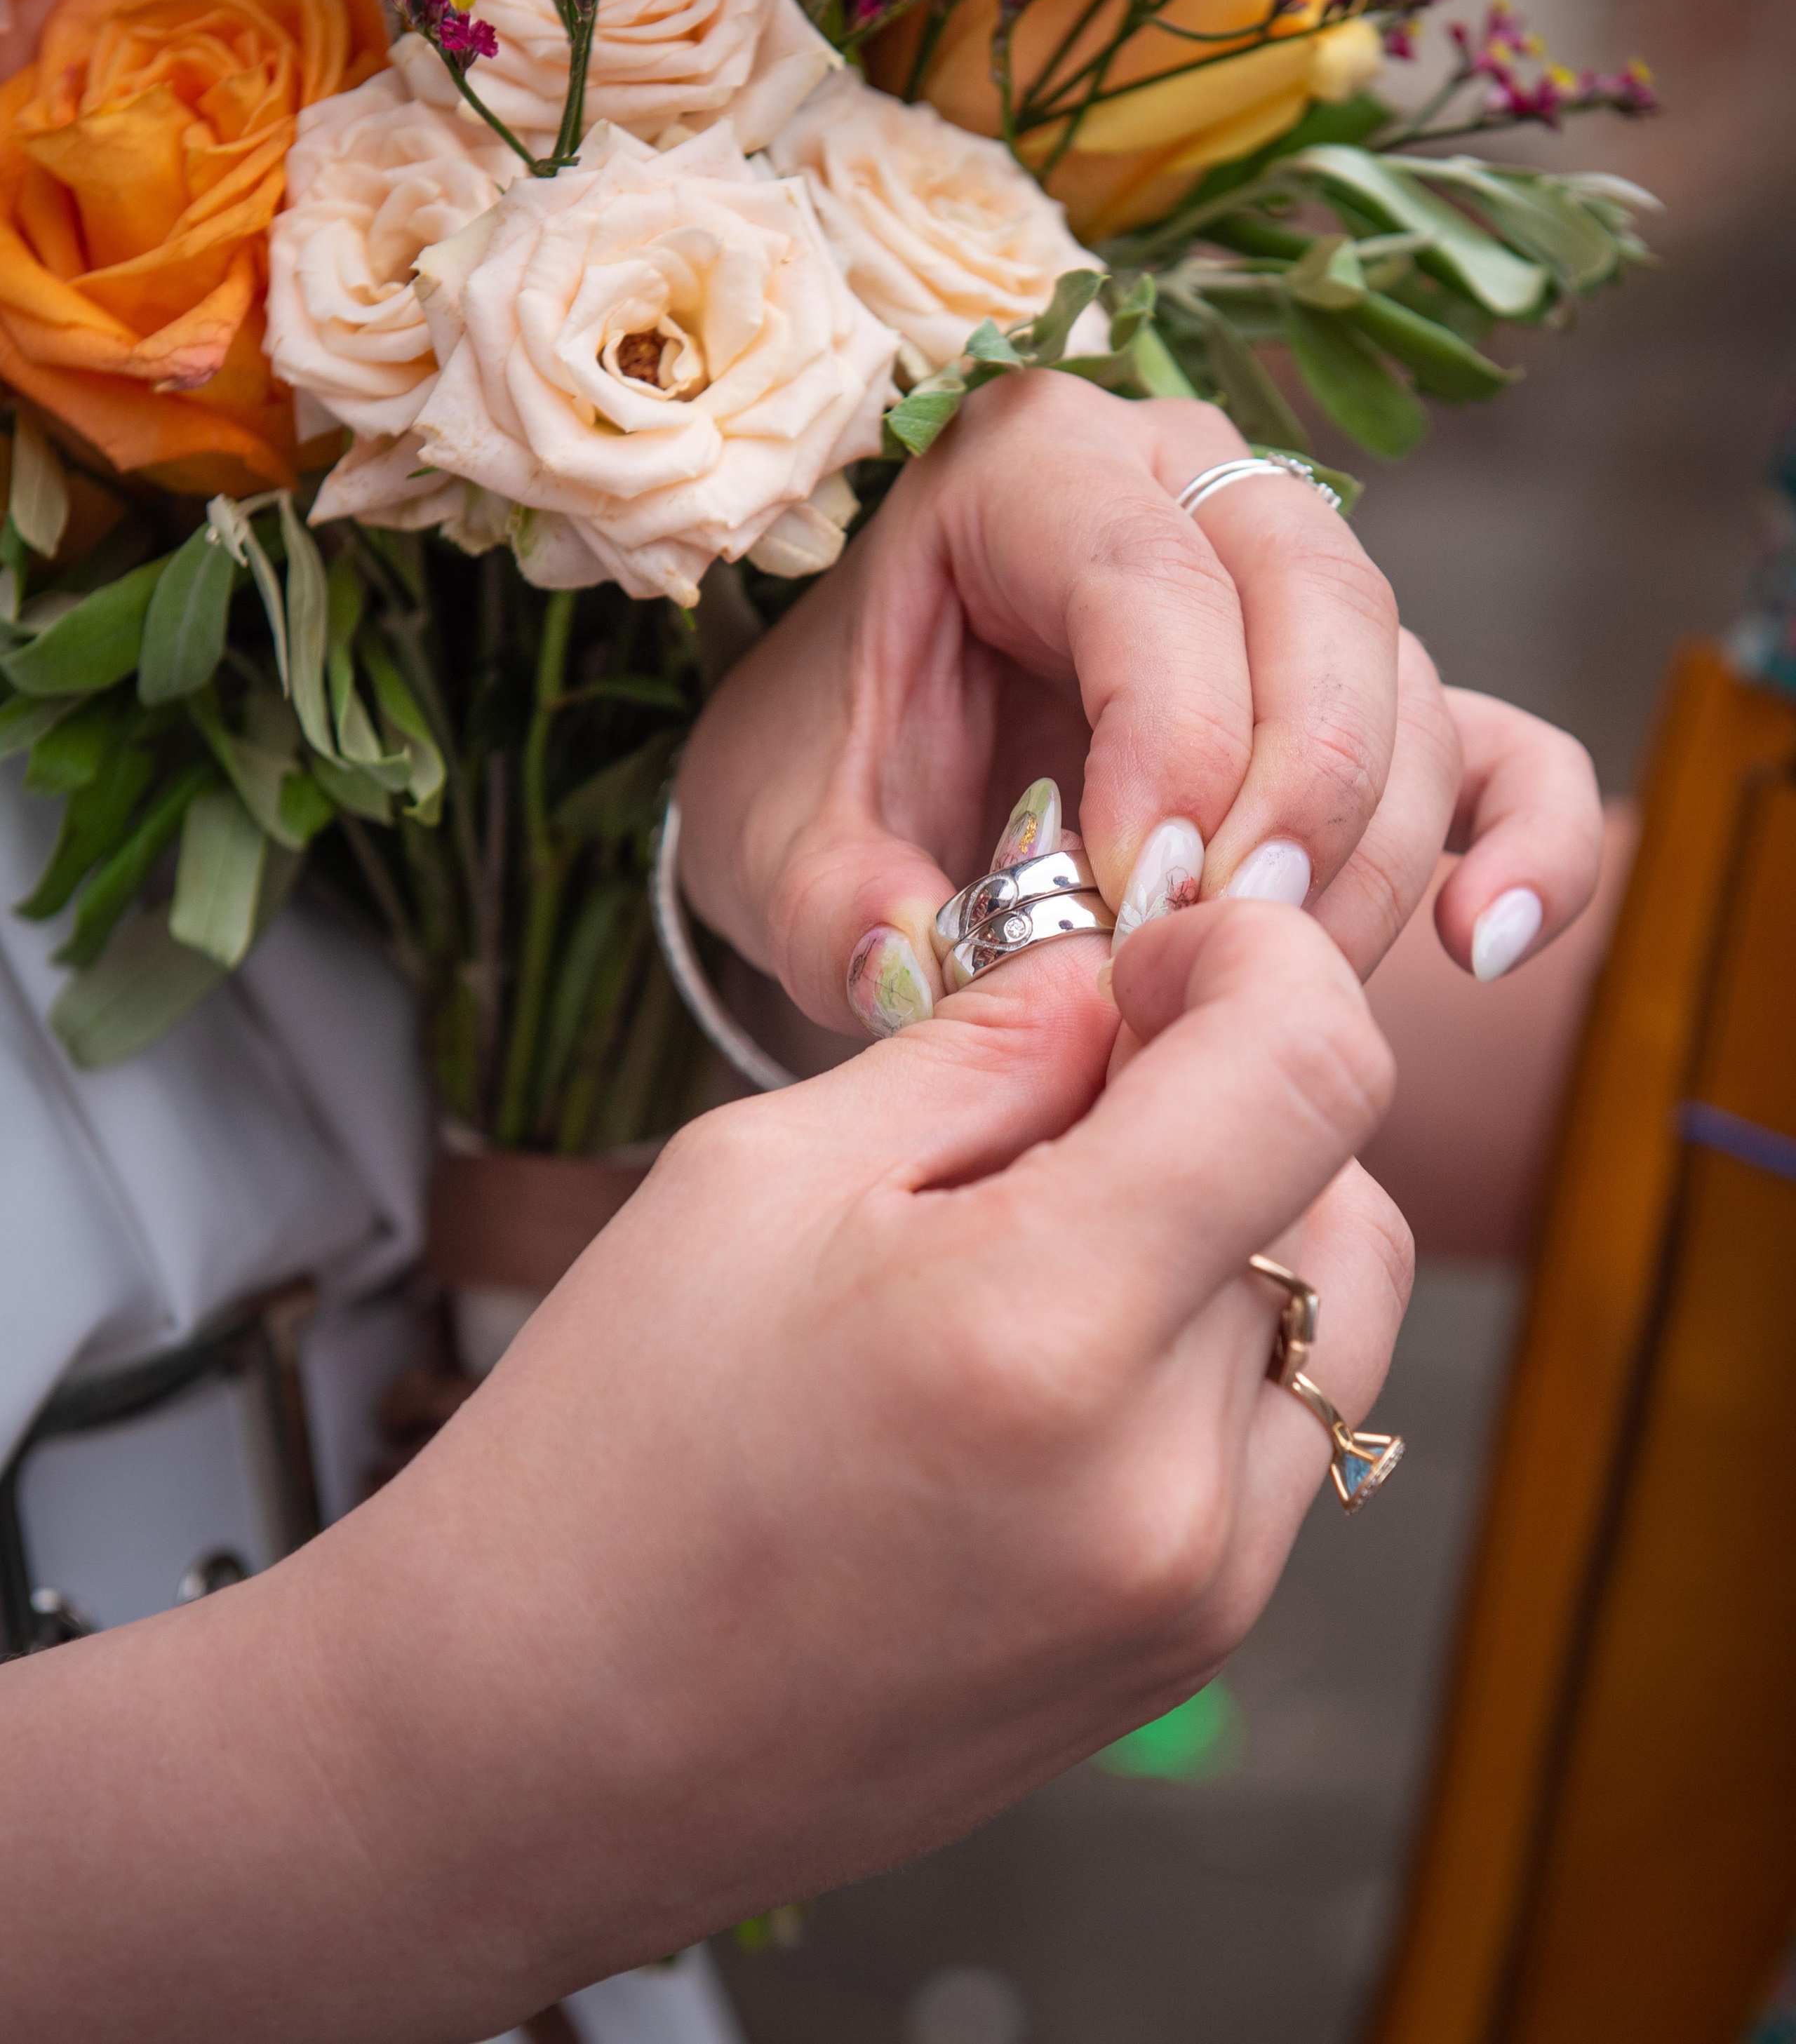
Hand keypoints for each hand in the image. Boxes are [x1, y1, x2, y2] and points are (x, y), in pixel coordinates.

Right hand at [0, 906, 1405, 2036]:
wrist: (532, 1745)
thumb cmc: (613, 1444)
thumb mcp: (759, 1172)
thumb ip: (982, 1051)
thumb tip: (1122, 982)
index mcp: (1049, 1327)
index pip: (1315, 1067)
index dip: (1260, 960)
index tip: (1155, 960)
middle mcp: (1169, 1481)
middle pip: (1337, 1184)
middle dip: (1231, 1096)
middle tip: (1065, 1098)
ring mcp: (1198, 1593)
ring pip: (1336, 1314)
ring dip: (1243, 1226)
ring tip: (1053, 1237)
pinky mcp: (1186, 1656)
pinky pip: (1281, 1437)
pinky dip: (1213, 1353)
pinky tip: (1051, 1361)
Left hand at [678, 368, 1602, 1032]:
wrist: (869, 784)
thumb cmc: (825, 773)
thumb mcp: (774, 836)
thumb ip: (832, 905)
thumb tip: (918, 972)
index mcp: (1026, 466)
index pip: (1144, 574)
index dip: (1167, 742)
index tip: (1133, 908)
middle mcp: (1185, 482)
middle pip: (1315, 598)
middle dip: (1291, 793)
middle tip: (1229, 953)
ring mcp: (1297, 583)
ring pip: (1402, 684)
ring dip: (1364, 853)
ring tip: (1271, 992)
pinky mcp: (1374, 699)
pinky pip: (1499, 746)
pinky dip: (1524, 839)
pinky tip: (1480, 941)